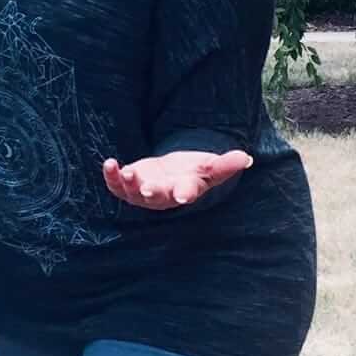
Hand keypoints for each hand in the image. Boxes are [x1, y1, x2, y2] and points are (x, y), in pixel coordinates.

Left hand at [103, 149, 251, 209]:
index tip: (184, 196)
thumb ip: (225, 164)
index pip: (187, 192)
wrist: (172, 175)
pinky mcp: (128, 185)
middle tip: (147, 189)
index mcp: (185, 189)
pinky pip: (117, 185)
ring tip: (127, 171)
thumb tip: (247, 159)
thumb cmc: (193, 171)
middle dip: (152, 192)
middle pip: (157, 196)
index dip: (185, 193)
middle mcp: (163, 195)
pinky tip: (109, 163)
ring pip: (134, 194)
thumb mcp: (209, 166)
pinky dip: (111, 176)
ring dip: (129, 184)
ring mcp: (144, 192)